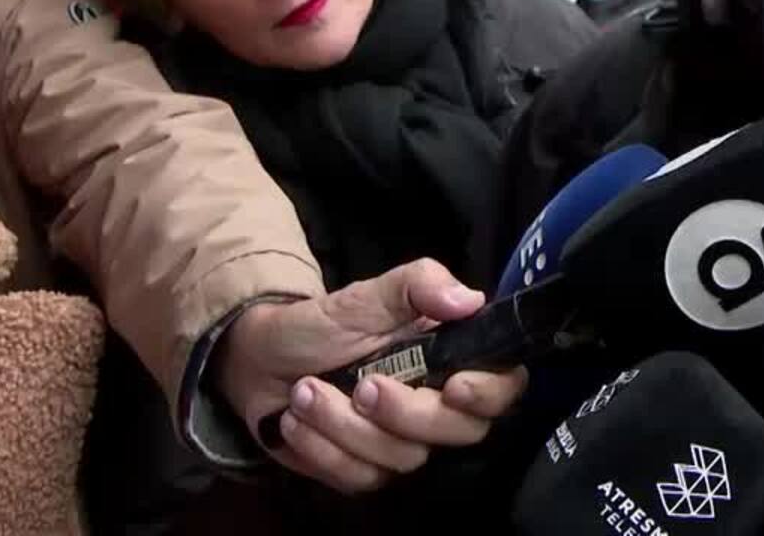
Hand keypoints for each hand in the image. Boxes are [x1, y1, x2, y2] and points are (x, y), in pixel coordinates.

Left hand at [214, 258, 528, 493]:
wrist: (261, 360)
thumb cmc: (321, 324)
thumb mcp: (366, 295)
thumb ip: (418, 285)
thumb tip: (469, 299)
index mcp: (451, 358)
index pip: (502, 387)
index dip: (488, 394)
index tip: (454, 385)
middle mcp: (437, 406)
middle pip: (460, 432)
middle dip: (407, 413)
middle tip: (362, 385)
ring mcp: (402, 443)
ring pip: (403, 458)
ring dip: (345, 425)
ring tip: (304, 391)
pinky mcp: (365, 470)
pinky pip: (359, 477)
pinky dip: (321, 447)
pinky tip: (295, 419)